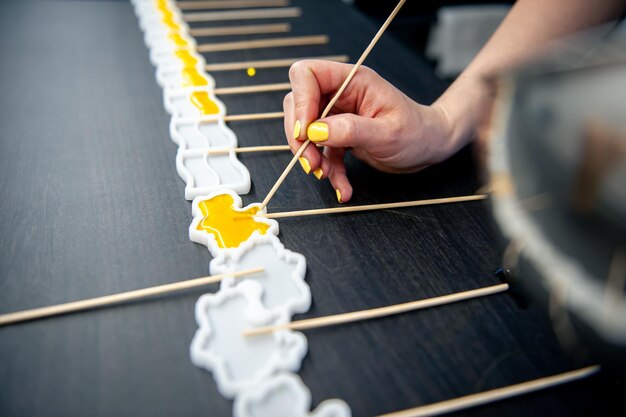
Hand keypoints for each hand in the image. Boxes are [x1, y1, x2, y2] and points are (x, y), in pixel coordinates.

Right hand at [283, 60, 458, 202]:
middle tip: (310, 162)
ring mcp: (338, 115)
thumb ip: (351, 130)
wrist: (430, 148)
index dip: (300, 101)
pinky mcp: (339, 136)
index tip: (305, 132)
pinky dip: (328, 171)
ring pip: (305, 130)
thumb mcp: (386, 133)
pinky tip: (342, 188)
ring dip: (310, 156)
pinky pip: (321, 151)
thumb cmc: (417, 133)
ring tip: (325, 175)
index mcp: (353, 81)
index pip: (308, 75)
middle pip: (298, 103)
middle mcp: (341, 94)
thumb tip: (314, 131)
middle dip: (299, 135)